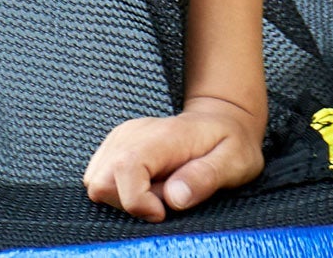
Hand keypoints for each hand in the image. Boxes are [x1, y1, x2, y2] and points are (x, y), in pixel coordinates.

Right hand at [82, 97, 264, 221]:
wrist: (223, 122)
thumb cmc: (231, 144)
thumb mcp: (235, 160)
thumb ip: (207, 177)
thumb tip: (173, 197)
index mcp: (165, 135)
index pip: (125, 167)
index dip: (137, 200)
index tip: (163, 210)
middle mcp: (135, 132)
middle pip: (102, 182)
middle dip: (129, 202)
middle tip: (164, 196)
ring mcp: (121, 138)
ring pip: (96, 183)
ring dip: (124, 198)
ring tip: (158, 188)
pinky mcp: (114, 147)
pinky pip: (98, 180)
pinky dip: (119, 192)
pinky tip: (147, 184)